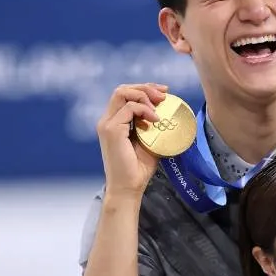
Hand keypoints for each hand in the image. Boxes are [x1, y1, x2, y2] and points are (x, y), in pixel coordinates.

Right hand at [96, 84, 168, 198]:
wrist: (128, 188)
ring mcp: (107, 125)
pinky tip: (155, 119)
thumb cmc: (138, 169)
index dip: (144, 89)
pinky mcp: (111, 130)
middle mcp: (107, 121)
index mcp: (113, 122)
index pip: (124, 95)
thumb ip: (151, 126)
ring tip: (159, 106)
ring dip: (144, 95)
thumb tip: (167, 111)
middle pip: (122, 89)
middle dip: (145, 87)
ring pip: (122, 93)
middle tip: (164, 95)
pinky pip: (129, 108)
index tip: (163, 93)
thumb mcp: (149, 141)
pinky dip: (145, 109)